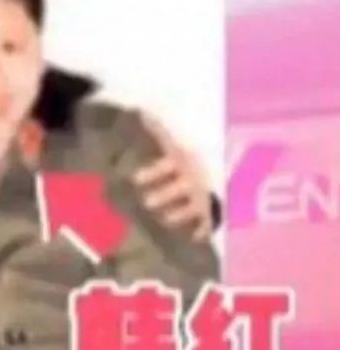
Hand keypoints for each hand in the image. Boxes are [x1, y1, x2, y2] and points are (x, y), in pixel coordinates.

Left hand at [132, 113, 213, 240]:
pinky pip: (208, 222)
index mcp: (180, 161)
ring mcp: (200, 196)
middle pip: (181, 186)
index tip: (134, 179)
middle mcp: (192, 178)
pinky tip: (196, 237)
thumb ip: (157, 133)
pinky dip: (203, 230)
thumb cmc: (181, 161)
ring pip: (193, 205)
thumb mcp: (171, 146)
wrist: (214, 174)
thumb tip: (142, 112)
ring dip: (180, 213)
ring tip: (165, 219)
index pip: (167, 165)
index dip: (152, 172)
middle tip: (147, 202)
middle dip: (165, 194)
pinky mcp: (206, 213)